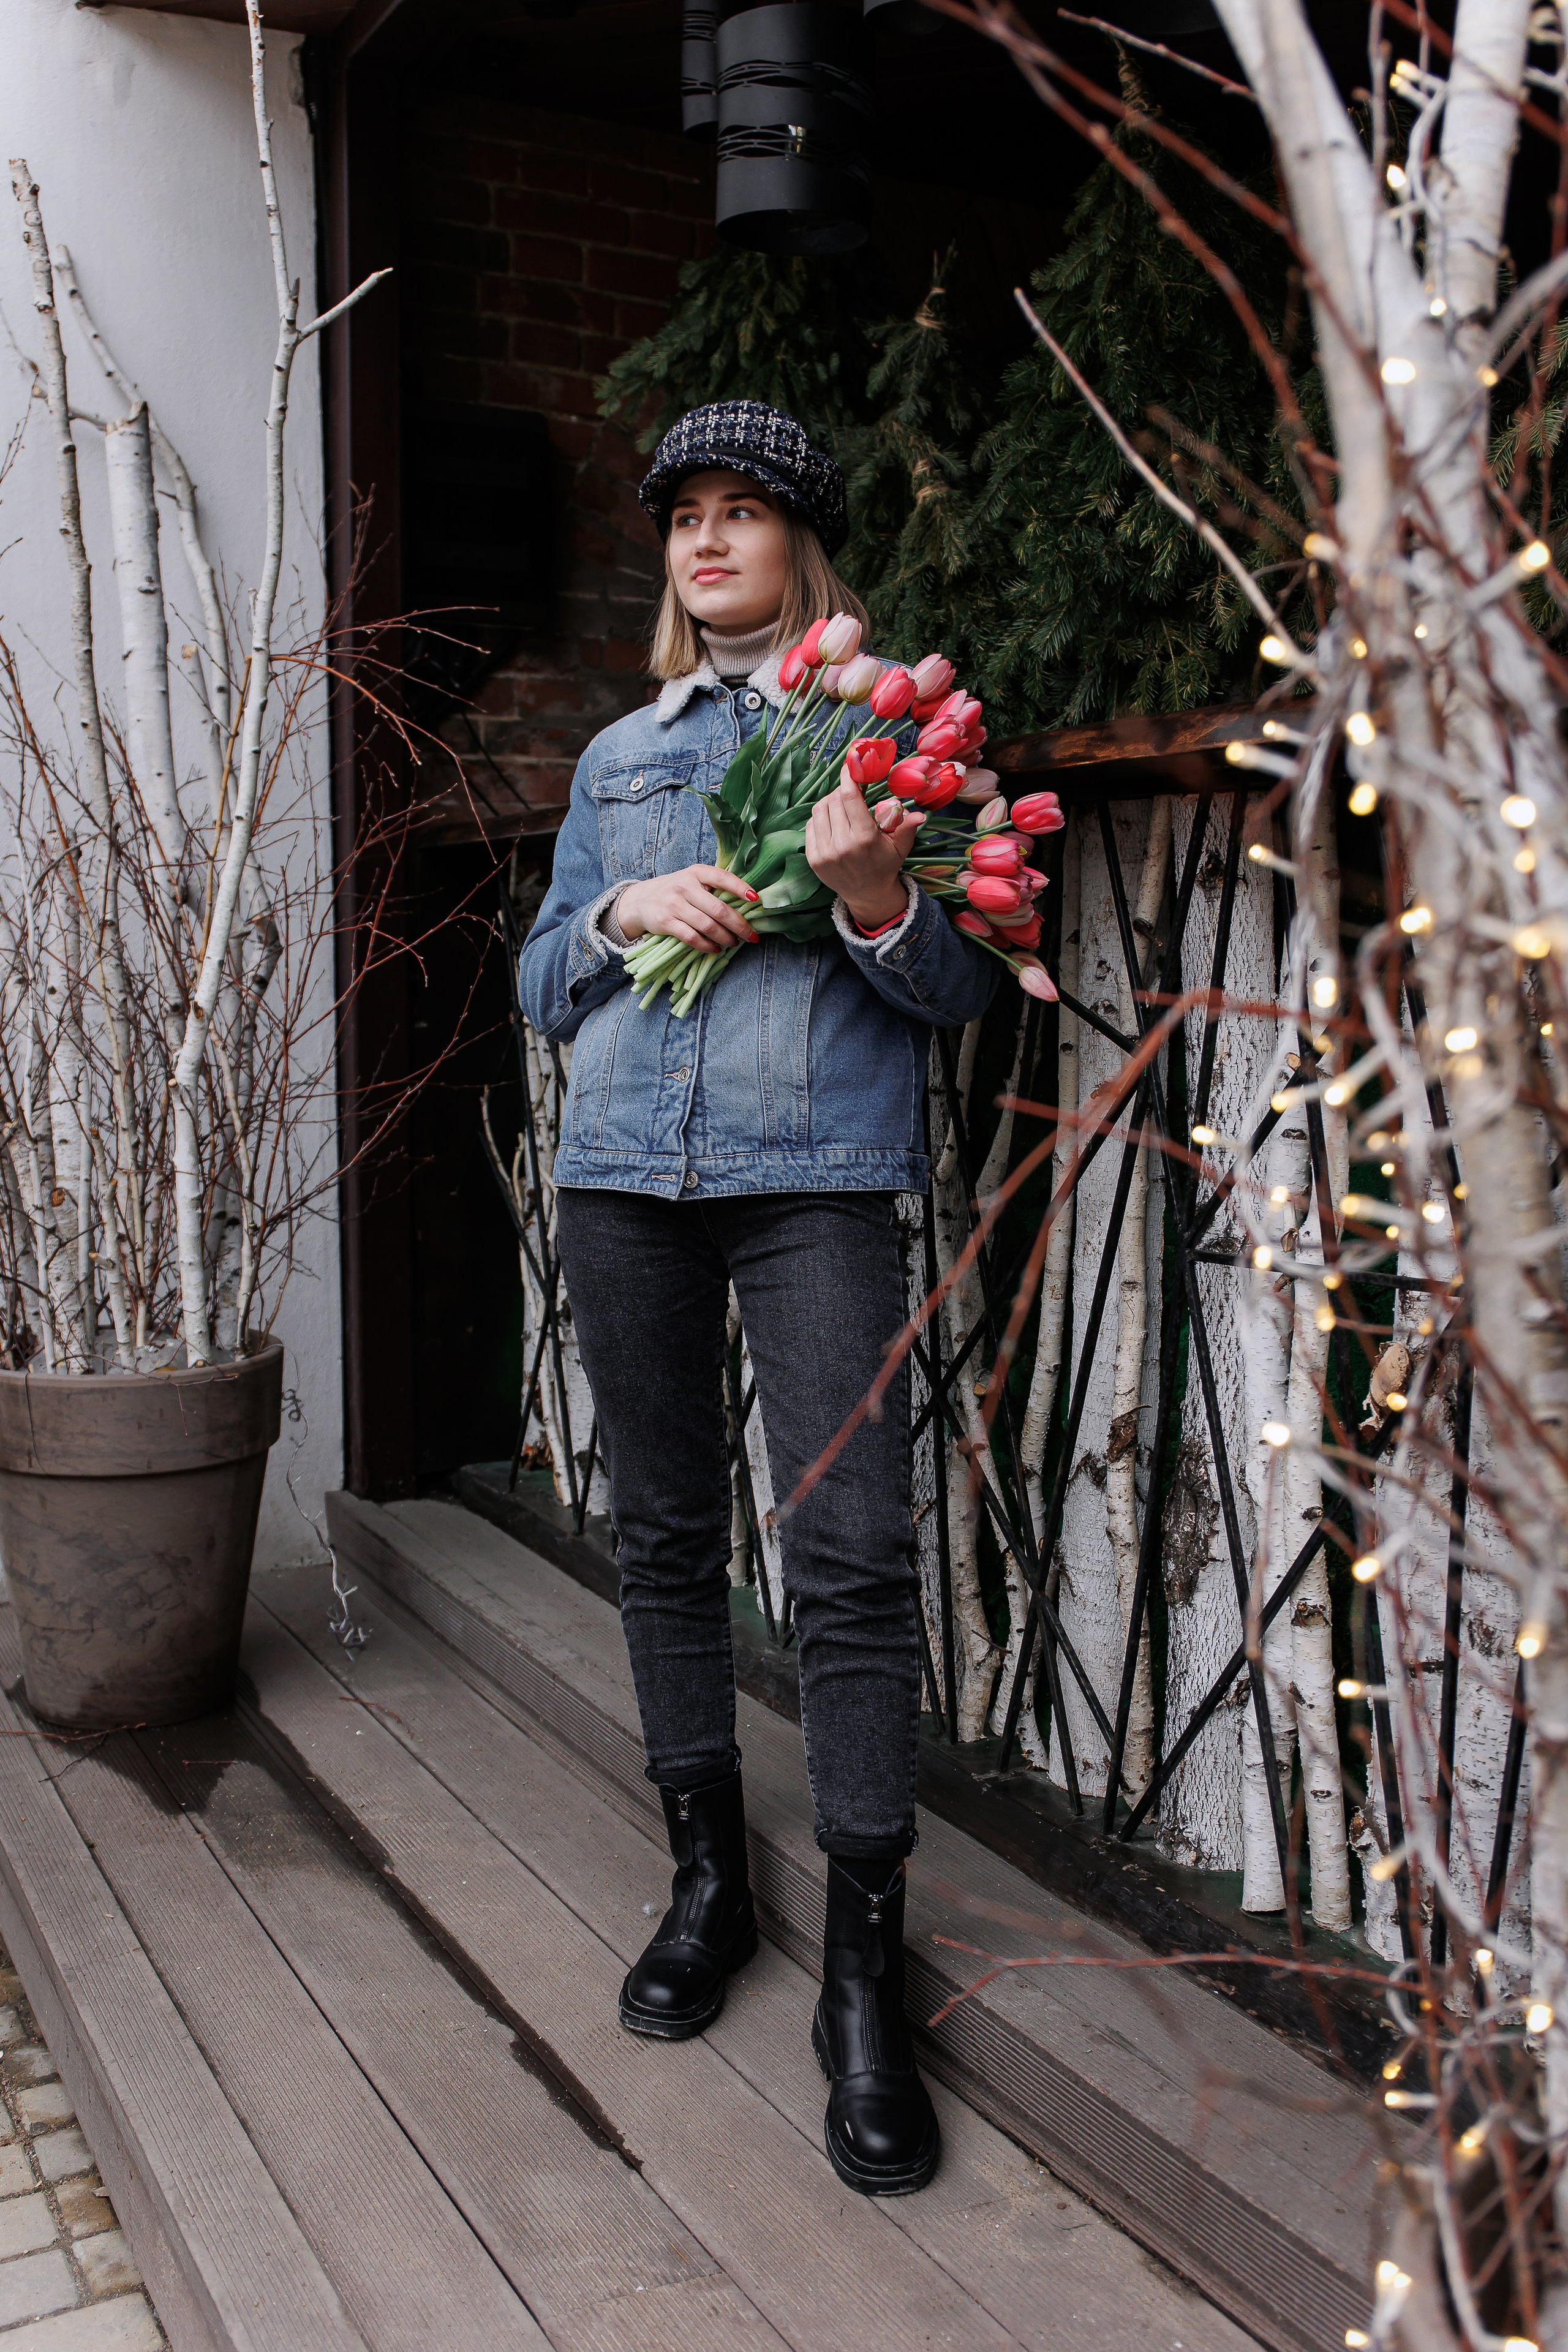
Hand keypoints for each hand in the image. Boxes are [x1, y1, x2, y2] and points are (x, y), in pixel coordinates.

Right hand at [615, 865, 761, 953]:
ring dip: (725, 938)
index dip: (740, 888)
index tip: (756, 899)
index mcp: (696, 872)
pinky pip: (692, 937)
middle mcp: (684, 886)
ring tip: (734, 943)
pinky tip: (716, 949)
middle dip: (739, 925)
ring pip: (707, 926)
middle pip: (718, 909)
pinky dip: (707, 946)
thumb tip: (746, 904)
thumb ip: (712, 887)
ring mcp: (674, 904)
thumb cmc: (674, 891)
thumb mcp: (691, 880)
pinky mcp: (666, 922)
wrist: (639, 901)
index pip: (722, 878)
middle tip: (751, 936)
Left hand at [804, 780, 922, 929]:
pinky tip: (831, 820)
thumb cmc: (885, 865)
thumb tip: (922, 814)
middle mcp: (842, 846)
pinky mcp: (813, 859)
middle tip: (850, 791)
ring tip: (840, 805)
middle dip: (841, 790)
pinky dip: (820, 817)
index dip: (847, 777)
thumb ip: (907, 827)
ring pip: (819, 810)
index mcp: (865, 839)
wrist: (867, 894)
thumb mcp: (900, 846)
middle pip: (834, 801)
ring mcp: (825, 853)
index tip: (849, 765)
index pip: (849, 798)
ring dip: (829, 801)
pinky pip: (811, 825)